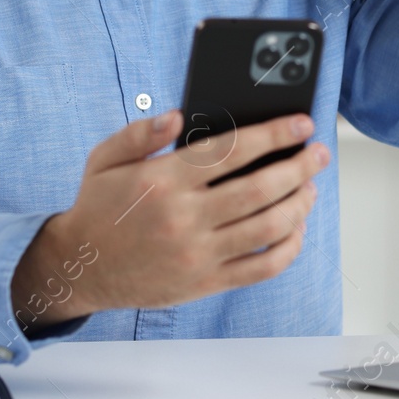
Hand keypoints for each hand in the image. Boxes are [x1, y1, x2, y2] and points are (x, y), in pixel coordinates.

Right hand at [9, 110, 329, 331]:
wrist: (80, 268)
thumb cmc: (98, 208)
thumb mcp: (105, 159)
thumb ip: (140, 132)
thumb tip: (177, 115)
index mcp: (163, 180)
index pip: (233, 150)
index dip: (275, 134)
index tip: (302, 124)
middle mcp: (184, 217)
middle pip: (260, 188)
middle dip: (299, 167)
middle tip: (318, 154)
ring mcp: (197, 253)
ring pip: (267, 227)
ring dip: (298, 204)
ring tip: (310, 187)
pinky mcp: (204, 282)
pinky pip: (260, 267)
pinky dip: (287, 248)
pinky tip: (295, 229)